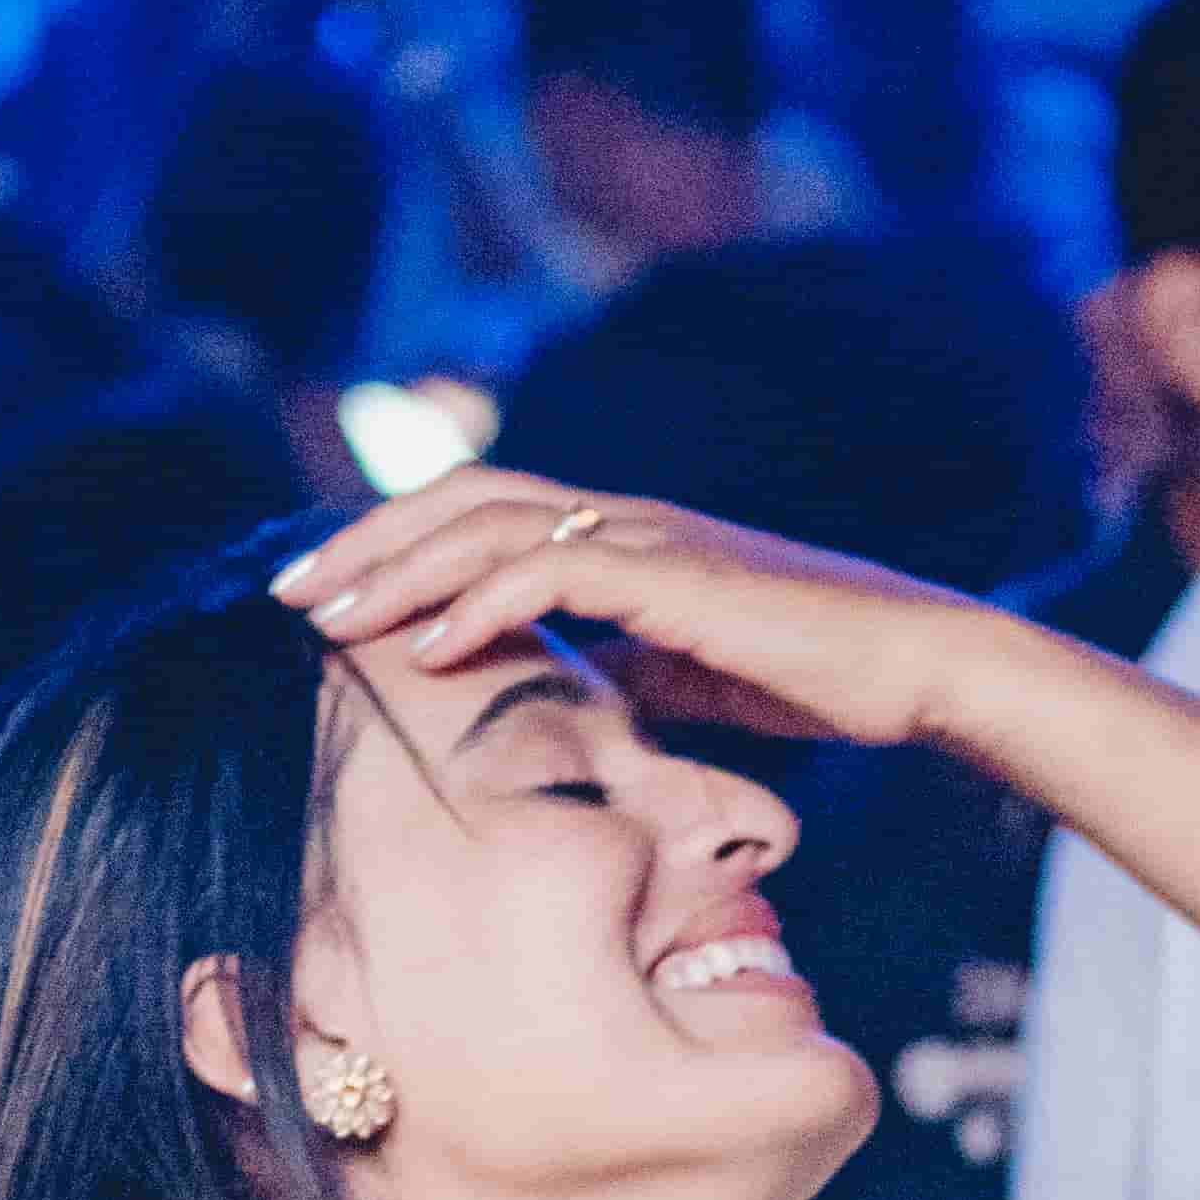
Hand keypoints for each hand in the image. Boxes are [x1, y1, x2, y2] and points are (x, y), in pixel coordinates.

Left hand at [273, 469, 991, 753]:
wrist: (917, 666)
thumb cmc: (818, 674)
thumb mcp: (688, 677)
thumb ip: (620, 670)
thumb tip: (561, 699)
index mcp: (620, 536)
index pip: (480, 515)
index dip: (397, 545)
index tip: (326, 594)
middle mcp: (622, 519)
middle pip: (459, 501)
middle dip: (363, 546)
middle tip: (283, 593)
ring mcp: (648, 538)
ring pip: (489, 525)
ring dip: (397, 571)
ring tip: (326, 619)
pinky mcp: (677, 575)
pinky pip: (554, 570)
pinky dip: (480, 602)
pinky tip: (427, 646)